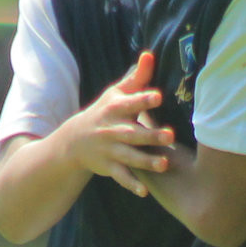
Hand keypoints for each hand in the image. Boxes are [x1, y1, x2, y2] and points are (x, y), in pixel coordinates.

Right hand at [64, 53, 173, 194]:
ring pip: (130, 157)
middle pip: (134, 133)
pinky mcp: (109, 167)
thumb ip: (136, 77)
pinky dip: (131, 184)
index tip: (159, 97)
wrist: (74, 140)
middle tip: (171, 134)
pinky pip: (121, 177)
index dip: (144, 99)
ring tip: (165, 164)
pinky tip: (144, 192)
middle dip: (151, 134)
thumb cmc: (105, 111)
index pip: (132, 103)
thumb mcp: (116, 93)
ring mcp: (110, 150)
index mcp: (116, 109)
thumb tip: (150, 54)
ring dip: (147, 161)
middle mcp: (113, 130)